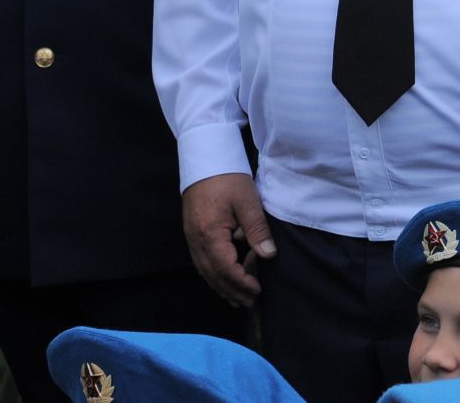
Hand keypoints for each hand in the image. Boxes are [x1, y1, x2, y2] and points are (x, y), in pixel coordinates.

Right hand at [183, 173, 275, 307]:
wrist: (204, 157)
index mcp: (209, 233)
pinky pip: (201, 262)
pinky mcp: (191, 233)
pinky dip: (213, 274)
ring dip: (222, 286)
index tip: (258, 291)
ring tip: (238, 299)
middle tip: (250, 303)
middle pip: (213, 275)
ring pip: (205, 271)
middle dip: (232, 291)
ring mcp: (191, 237)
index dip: (242, 283)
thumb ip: (257, 229)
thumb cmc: (228, 177)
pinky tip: (224, 278)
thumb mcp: (247, 201)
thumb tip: (268, 255)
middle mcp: (196, 240)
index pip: (226, 268)